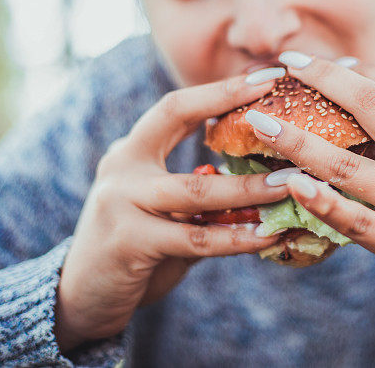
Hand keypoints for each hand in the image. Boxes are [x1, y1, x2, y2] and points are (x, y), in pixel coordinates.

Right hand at [54, 75, 284, 351]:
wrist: (82, 298)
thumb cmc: (136, 248)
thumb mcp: (164, 212)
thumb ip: (204, 196)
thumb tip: (264, 182)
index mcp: (131, 152)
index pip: (175, 106)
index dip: (220, 89)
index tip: (266, 76)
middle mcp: (121, 167)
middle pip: (178, 120)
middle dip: (233, 109)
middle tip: (284, 111)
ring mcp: (119, 202)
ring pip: (197, 188)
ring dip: (250, 188)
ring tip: (291, 185)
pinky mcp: (128, 241)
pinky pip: (195, 239)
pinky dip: (236, 238)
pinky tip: (269, 237)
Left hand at [244, 53, 374, 367]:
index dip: (360, 67)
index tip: (327, 61)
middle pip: (372, 105)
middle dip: (324, 76)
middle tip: (289, 63)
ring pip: (346, 162)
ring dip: (295, 138)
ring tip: (260, 121)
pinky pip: (351, 219)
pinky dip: (317, 199)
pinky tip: (289, 183)